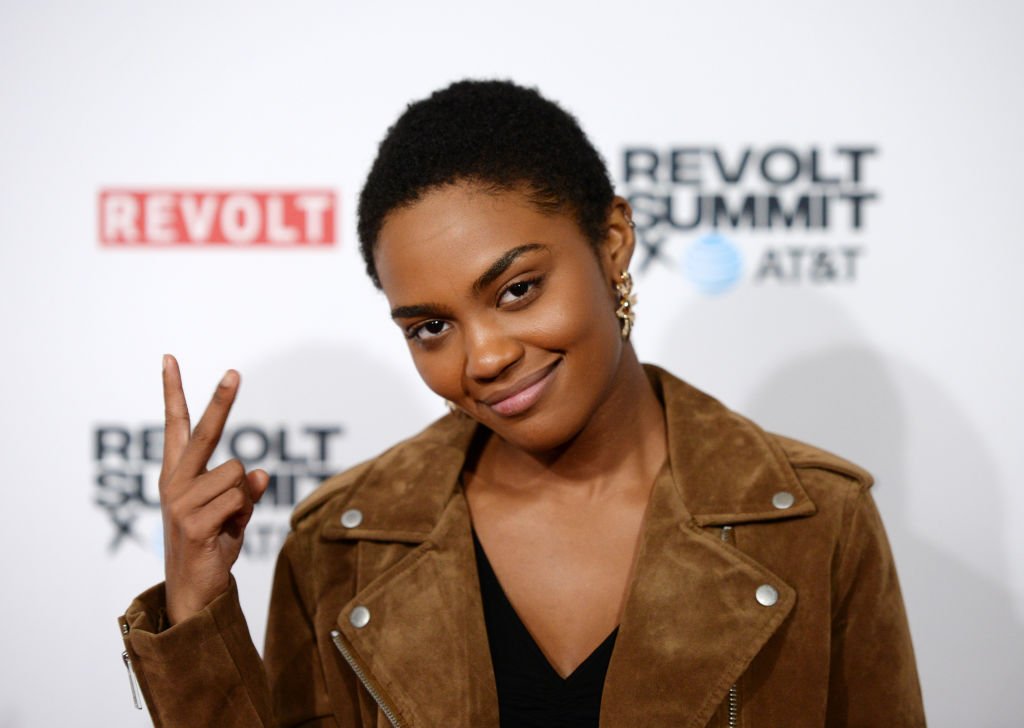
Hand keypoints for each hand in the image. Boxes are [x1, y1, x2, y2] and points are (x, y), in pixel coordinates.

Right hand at [159, 354, 269, 624]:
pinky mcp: (194, 523)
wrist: (195, 590)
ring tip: (227, 522)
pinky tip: (226, 533)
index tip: (169, 358)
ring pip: (238, 474)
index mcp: (178, 474)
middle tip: (235, 371)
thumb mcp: (233, 510)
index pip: (176, 426)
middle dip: (222, 401)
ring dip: (245, 498)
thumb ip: (245, 488)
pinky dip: (244, 514)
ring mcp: (180, 502)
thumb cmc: (213, 543)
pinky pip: (240, 499)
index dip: (174, 392)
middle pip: (204, 432)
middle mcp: (174, 483)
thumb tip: (263, 475)